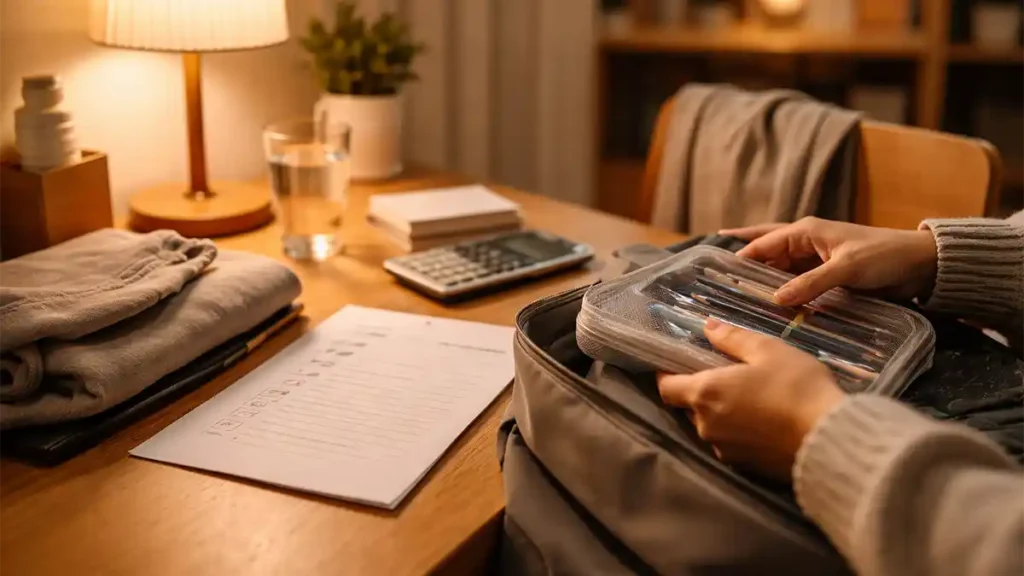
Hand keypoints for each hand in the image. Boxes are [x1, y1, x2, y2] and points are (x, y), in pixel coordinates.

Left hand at [657, 319, 844, 480]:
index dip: (666, 375)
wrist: (828, 440)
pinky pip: (730, 444)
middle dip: (698, 393)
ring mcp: (724, 450)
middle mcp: (706, 425)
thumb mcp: (768, 351)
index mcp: (705, 394)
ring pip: (710, 427)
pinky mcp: (744, 467)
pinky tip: (761, 422)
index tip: (676, 364)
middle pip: (688, 407)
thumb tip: (708, 326)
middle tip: (722, 378)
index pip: (666, 387)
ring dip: (719, 414)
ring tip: (747, 399)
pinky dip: (738, 432)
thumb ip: (733, 338)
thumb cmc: (796, 387)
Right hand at [720, 217, 937, 305]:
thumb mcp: (846, 269)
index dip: (741, 256)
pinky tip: (770, 300)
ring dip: (762, 278)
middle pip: (766, 250)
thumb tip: (775, 299)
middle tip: (716, 272)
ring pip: (779, 268)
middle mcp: (806, 242)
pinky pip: (795, 281)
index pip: (764, 243)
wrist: (920, 265)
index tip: (718, 272)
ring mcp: (815, 259)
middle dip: (743, 258)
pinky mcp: (826, 275)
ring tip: (736, 290)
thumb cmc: (884, 257)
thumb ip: (811, 284)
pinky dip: (781, 289)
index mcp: (807, 231)